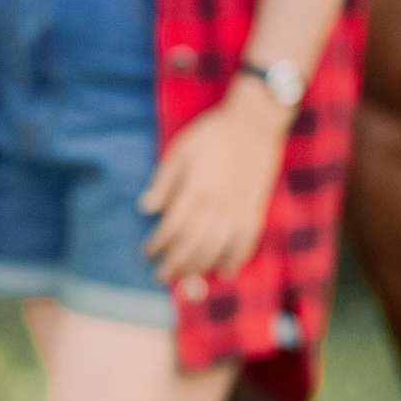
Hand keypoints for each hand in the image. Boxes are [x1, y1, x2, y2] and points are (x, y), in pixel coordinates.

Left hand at [138, 83, 293, 284]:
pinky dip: (235, 260)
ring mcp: (238, 210)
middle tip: (160, 276)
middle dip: (174, 264)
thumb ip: (164, 181)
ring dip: (198, 267)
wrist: (254, 122)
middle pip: (192, 245)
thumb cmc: (212, 133)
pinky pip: (246, 242)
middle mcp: (217, 205)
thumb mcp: (180, 150)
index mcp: (196, 190)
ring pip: (217, 249)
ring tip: (184, 277)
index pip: (172, 228)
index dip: (158, 245)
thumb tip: (145, 207)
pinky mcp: (255, 210)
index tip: (147, 254)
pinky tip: (224, 272)